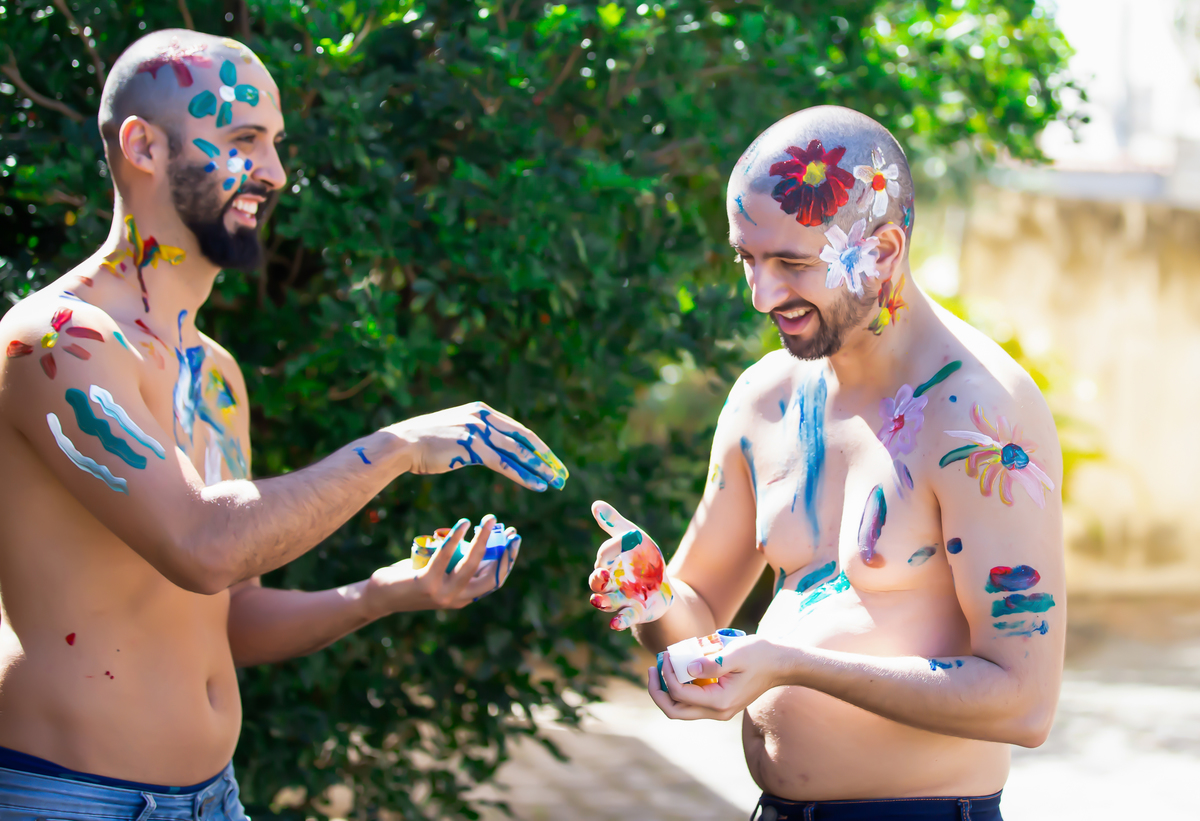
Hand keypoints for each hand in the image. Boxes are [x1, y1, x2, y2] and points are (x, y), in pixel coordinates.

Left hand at [364, 515, 521, 613]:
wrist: (380, 597)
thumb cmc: (410, 581)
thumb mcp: (439, 575)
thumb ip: (456, 565)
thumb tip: (476, 541)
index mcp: (463, 598)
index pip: (494, 579)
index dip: (508, 560)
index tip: (515, 540)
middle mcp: (457, 599)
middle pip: (490, 573)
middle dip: (505, 550)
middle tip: (511, 529)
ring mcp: (443, 593)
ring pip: (471, 563)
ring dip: (483, 539)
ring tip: (488, 520)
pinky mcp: (427, 583)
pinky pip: (447, 555)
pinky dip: (457, 537)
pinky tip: (464, 523)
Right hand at [387, 402, 567, 491]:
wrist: (402, 444)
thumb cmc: (424, 443)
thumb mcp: (455, 431)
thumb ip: (475, 435)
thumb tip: (490, 448)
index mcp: (482, 410)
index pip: (519, 430)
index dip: (538, 447)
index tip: (552, 461)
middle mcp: (484, 416)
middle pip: (525, 438)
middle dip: (546, 457)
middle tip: (562, 474)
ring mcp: (478, 430)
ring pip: (517, 451)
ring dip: (539, 468)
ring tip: (555, 482)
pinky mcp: (472, 446)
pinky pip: (504, 464)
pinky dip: (522, 475)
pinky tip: (537, 485)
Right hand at [587, 500, 673, 629]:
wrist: (661, 583)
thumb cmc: (642, 558)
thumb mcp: (632, 537)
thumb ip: (614, 523)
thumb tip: (595, 504)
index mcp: (608, 564)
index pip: (604, 556)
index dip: (612, 549)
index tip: (626, 539)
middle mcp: (610, 584)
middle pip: (597, 583)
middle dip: (598, 580)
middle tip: (602, 576)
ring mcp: (621, 599)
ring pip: (606, 603)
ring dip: (602, 602)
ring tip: (598, 601)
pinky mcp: (635, 612)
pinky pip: (624, 618)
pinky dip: (619, 621)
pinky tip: (615, 624)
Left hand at [647, 633, 780, 720]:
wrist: (781, 663)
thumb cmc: (760, 654)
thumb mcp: (736, 654)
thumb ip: (711, 663)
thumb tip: (687, 667)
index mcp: (720, 701)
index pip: (680, 694)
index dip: (667, 675)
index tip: (666, 654)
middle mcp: (718, 712)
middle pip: (675, 711)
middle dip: (657, 691)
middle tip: (651, 669)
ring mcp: (718, 710)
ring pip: (681, 709)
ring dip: (666, 691)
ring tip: (660, 667)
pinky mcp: (719, 703)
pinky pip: (692, 701)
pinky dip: (680, 688)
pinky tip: (678, 669)